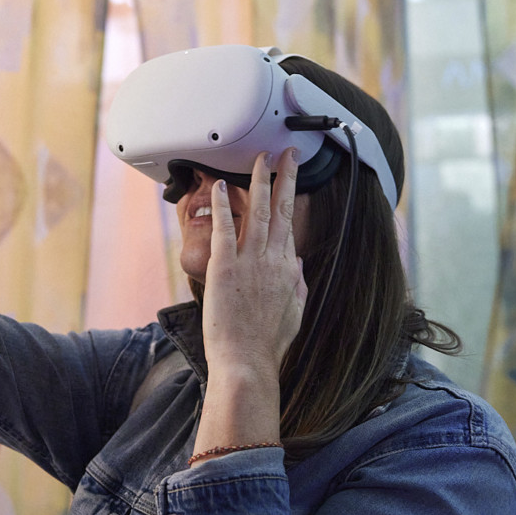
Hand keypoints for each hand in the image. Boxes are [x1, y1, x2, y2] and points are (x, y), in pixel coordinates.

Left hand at [201, 149, 307, 377]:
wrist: (248, 361)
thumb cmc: (268, 344)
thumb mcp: (294, 312)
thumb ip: (297, 285)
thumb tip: (297, 266)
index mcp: (289, 270)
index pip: (288, 227)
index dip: (289, 202)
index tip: (288, 182)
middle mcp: (274, 260)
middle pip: (282, 209)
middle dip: (286, 176)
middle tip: (288, 153)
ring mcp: (250, 261)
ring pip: (258, 211)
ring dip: (259, 181)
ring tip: (261, 158)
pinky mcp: (225, 266)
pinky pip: (224, 228)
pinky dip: (221, 205)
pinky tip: (218, 185)